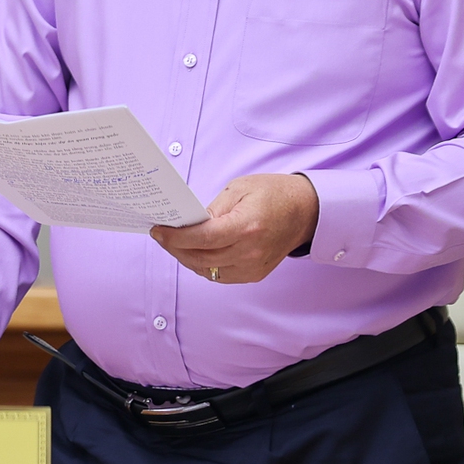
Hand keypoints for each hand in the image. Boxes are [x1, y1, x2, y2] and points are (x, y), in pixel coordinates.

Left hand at [149, 173, 319, 284]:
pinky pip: (219, 275)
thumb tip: (187, 223)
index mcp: (247, 227)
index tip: (158, 231)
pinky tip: (193, 251)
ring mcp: (252, 268)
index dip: (176, 237)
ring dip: (186, 257)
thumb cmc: (272, 194)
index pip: (203, 238)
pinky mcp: (254, 275)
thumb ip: (212, 209)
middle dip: (175, 247)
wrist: (305, 212)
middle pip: (200, 257)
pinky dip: (202, 264)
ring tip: (173, 243)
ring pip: (206, 270)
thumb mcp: (239, 188)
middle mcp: (250, 252)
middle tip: (161, 235)